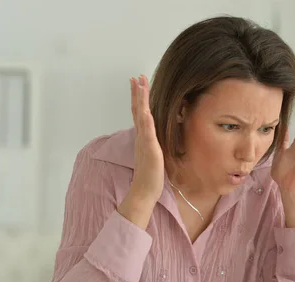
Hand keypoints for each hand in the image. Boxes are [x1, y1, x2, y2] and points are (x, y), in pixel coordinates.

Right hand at [118, 75, 164, 228]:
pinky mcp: (150, 149)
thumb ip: (154, 143)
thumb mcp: (155, 154)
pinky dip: (146, 120)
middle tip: (136, 77)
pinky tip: (146, 110)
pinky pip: (147, 132)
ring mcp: (144, 142)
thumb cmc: (150, 175)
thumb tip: (158, 137)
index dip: (139, 98)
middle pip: (137, 110)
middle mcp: (141, 137)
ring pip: (141, 116)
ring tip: (139, 84)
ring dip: (140, 100)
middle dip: (137, 93)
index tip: (138, 84)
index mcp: (143, 137)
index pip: (140, 114)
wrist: (144, 190)